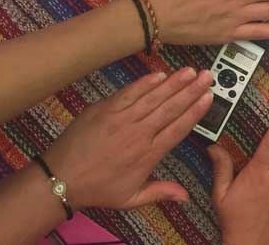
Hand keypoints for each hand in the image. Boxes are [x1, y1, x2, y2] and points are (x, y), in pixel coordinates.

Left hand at [45, 68, 212, 209]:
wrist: (59, 178)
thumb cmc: (96, 189)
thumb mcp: (130, 198)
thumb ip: (160, 192)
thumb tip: (186, 196)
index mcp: (147, 154)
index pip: (178, 128)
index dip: (195, 111)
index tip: (209, 97)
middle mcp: (138, 134)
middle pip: (170, 108)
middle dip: (191, 90)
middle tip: (206, 76)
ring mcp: (121, 119)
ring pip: (153, 97)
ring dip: (173, 82)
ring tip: (189, 71)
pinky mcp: (105, 109)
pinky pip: (130, 92)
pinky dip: (145, 83)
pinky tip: (160, 75)